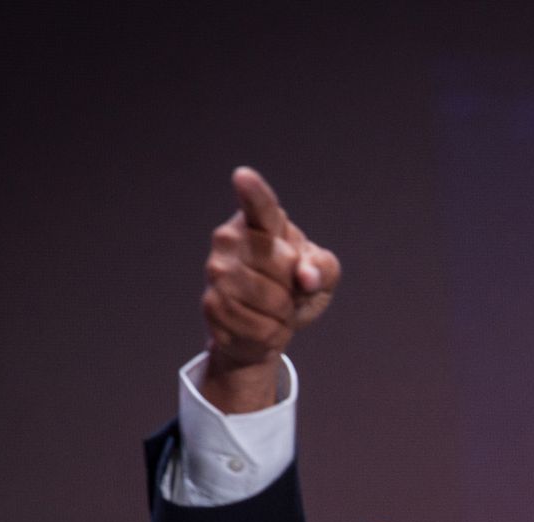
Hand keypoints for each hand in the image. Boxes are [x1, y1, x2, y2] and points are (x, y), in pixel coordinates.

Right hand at [198, 166, 340, 410]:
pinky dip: (270, 332)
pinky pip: (256, 326)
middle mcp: (230, 240)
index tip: (243, 176)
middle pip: (280, 263)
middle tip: (288, 289)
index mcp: (261, 223)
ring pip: (269, 298)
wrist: (267, 327)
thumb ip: (323, 268)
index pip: (259, 207)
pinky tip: (261, 325)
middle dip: (294, 285)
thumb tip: (307, 276)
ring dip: (283, 312)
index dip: (252, 193)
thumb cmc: (297, 288)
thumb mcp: (322, 275)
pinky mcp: (211, 305)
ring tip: (276, 308)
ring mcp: (216, 272)